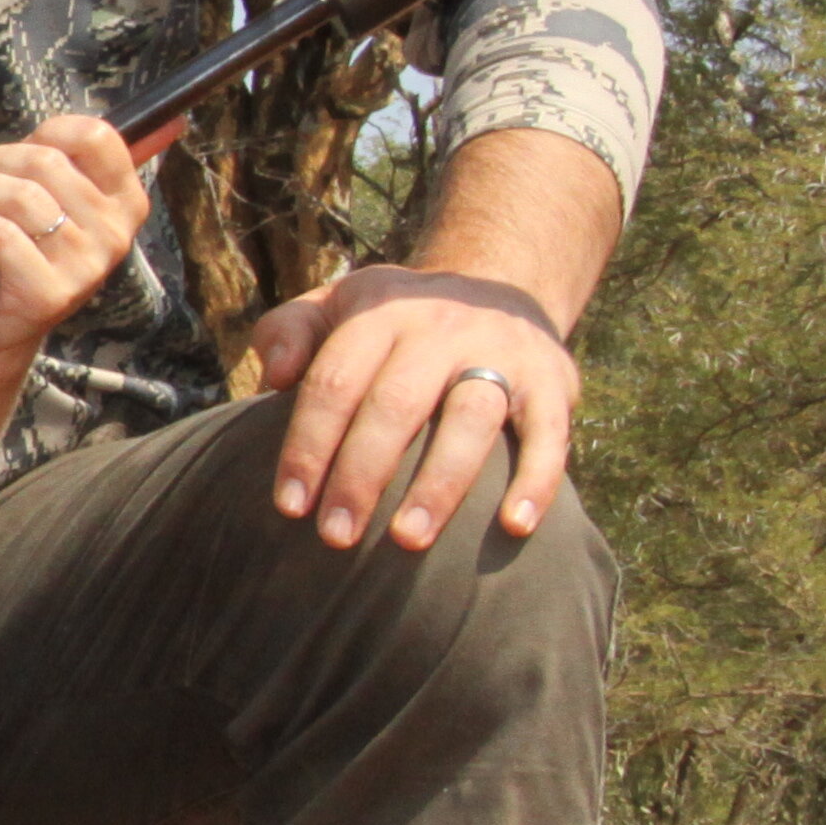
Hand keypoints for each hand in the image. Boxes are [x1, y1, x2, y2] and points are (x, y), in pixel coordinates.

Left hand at [0, 116, 146, 363]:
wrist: (1, 327)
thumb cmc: (26, 253)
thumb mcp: (54, 204)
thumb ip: (58, 166)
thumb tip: (42, 136)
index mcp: (126, 202)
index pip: (98, 137)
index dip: (51, 130)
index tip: (23, 145)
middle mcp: (115, 233)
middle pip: (48, 161)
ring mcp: (86, 266)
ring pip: (23, 196)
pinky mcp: (50, 292)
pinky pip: (3, 235)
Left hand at [244, 265, 576, 550]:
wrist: (500, 284)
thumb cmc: (394, 322)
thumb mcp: (336, 305)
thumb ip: (289, 331)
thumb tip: (273, 377)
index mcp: (380, 315)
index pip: (334, 382)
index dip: (308, 445)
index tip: (291, 506)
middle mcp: (440, 329)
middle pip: (395, 405)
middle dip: (361, 476)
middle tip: (336, 538)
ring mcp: (501, 352)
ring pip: (470, 418)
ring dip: (439, 484)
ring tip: (408, 540)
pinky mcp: (552, 381)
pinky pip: (549, 433)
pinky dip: (536, 479)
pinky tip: (514, 526)